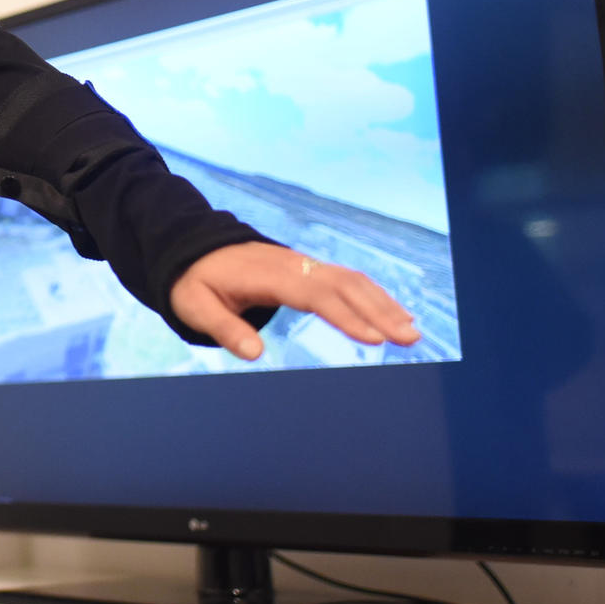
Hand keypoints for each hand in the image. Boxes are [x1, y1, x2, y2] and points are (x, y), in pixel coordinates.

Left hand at [170, 242, 419, 361]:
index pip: (316, 295)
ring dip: (383, 303)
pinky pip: (346, 279)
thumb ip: (224, 329)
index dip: (346, 316)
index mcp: (269, 275)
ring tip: (412, 332)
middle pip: (344, 285)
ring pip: (351, 279)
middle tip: (410, 339)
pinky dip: (373, 295)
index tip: (373, 338)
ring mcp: (303, 264)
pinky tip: (393, 314)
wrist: (193, 249)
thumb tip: (255, 354)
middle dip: (379, 311)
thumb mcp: (196, 307)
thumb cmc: (195, 282)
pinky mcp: (308, 269)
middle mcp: (293, 266)